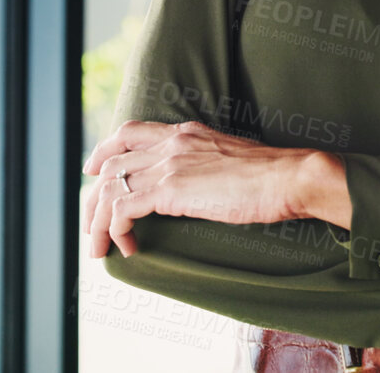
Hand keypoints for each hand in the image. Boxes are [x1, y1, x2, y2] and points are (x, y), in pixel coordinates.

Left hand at [79, 120, 327, 258]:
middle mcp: (171, 142)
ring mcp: (169, 164)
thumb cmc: (272, 175)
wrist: (289, 177)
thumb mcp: (229, 158)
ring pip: (110, 189)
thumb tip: (199, 184)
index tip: (92, 170)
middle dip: (93, 199)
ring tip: (99, 247)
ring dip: (97, 222)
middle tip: (90, 226)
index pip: (129, 132)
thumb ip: (205, 164)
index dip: (103, 151)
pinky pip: (124, 209)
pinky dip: (117, 230)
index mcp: (185, 132)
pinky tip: (128, 246)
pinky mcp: (171, 189)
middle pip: (111, 164)